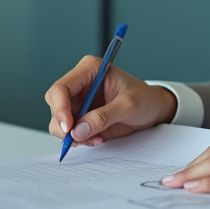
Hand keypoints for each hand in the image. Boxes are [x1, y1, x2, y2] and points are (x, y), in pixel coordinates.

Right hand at [44, 56, 177, 145]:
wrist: (154, 110)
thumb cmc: (145, 99)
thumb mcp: (128, 105)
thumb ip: (104, 117)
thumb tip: (79, 130)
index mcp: (90, 70)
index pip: (62, 87)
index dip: (59, 107)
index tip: (69, 126)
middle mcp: (81, 84)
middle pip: (55, 104)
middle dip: (64, 124)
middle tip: (78, 138)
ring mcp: (80, 101)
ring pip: (59, 121)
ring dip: (73, 134)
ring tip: (97, 138)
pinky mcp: (82, 116)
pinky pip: (71, 131)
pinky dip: (80, 138)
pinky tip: (98, 138)